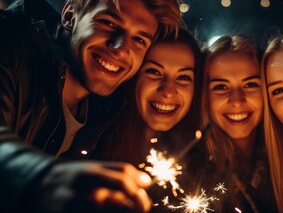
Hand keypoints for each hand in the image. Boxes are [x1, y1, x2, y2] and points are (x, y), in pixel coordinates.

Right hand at [34, 161, 151, 212]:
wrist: (40, 187)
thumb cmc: (75, 177)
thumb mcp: (95, 167)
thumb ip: (122, 172)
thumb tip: (147, 182)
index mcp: (90, 175)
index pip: (123, 182)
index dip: (138, 191)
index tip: (143, 195)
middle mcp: (84, 194)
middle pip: (122, 203)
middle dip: (137, 206)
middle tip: (141, 206)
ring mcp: (77, 208)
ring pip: (115, 210)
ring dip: (125, 209)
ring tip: (127, 207)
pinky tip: (111, 212)